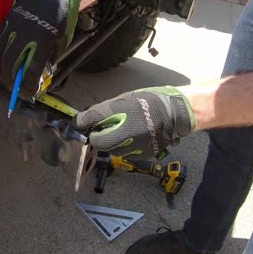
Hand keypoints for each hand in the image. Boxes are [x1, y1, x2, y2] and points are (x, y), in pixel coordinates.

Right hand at [0, 0, 80, 97]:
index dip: (29, 85)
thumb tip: (39, 73)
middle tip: (16, 89)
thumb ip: (50, 58)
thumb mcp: (62, 40)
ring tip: (5, 79)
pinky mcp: (7, 21)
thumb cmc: (62, 16)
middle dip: (12, 81)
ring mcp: (13, 27)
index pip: (31, 70)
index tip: (30, 92)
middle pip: (11, 66)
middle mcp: (25, 35)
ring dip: (1, 71)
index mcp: (42, 41)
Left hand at [73, 87, 194, 157]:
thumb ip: (106, 110)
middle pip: (98, 142)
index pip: (92, 118)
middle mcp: (127, 130)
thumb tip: (87, 118)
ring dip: (109, 143)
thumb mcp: (126, 99)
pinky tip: (131, 138)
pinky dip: (123, 148)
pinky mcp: (143, 155)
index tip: (76, 124)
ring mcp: (136, 145)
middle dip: (96, 136)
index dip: (80, 122)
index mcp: (122, 111)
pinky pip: (125, 154)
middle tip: (99, 130)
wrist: (176, 114)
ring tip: (119, 133)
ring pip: (111, 150)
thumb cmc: (150, 102)